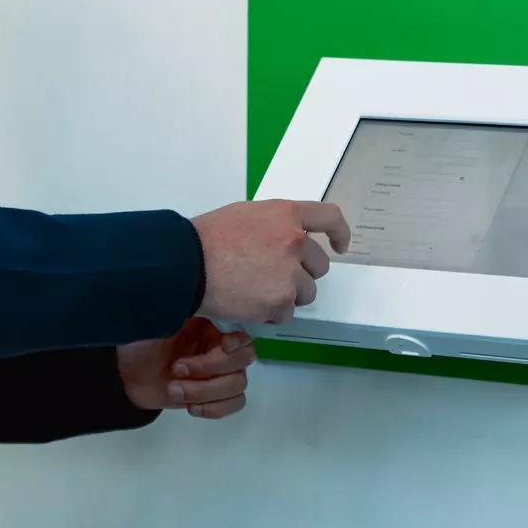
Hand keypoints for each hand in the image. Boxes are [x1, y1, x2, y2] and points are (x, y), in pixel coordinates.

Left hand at [117, 317, 255, 419]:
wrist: (121, 368)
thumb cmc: (140, 336)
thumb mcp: (161, 314)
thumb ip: (188, 308)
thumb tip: (211, 301)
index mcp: (213, 321)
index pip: (245, 331)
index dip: (238, 342)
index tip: (222, 345)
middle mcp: (220, 344)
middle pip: (242, 362)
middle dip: (209, 368)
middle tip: (177, 368)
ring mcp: (217, 371)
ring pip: (237, 386)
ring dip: (205, 391)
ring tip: (174, 389)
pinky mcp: (210, 395)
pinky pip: (233, 404)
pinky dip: (214, 408)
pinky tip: (190, 406)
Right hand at [192, 199, 350, 323]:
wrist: (188, 265)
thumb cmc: (208, 238)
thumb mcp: (247, 215)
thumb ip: (276, 224)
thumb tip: (287, 239)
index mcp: (287, 214)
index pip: (330, 218)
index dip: (339, 233)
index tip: (340, 245)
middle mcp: (295, 241)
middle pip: (320, 265)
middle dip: (303, 272)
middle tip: (275, 275)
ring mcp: (290, 273)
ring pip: (306, 292)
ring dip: (288, 295)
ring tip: (257, 290)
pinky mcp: (280, 301)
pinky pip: (287, 313)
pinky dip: (272, 313)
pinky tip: (250, 303)